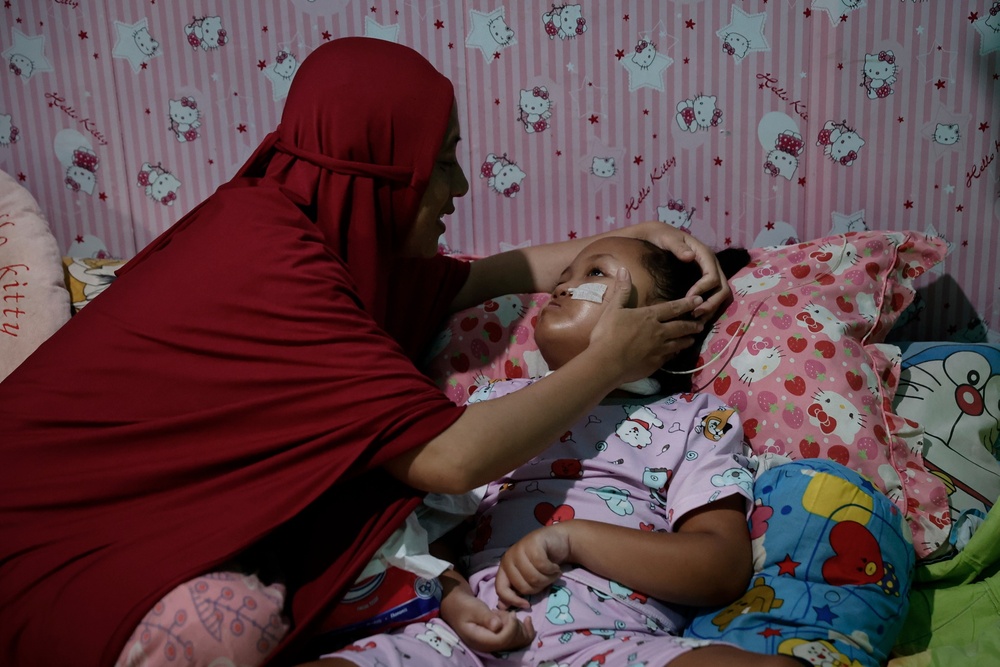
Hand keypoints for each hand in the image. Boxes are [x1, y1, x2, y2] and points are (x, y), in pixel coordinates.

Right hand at [440, 584, 534, 652]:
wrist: (457, 606)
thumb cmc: (464, 606)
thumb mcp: (474, 609)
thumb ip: (486, 617)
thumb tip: (498, 627)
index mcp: (480, 641)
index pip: (503, 640)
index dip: (512, 627)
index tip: (511, 613)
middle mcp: (489, 647)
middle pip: (513, 643)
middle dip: (516, 626)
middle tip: (508, 613)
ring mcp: (494, 645)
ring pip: (518, 642)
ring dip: (519, 627)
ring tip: (509, 615)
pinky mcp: (498, 640)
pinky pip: (516, 639)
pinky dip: (522, 629)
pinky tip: (523, 619)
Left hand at [495, 525, 570, 609]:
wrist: (558, 540)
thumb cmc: (543, 561)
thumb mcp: (528, 578)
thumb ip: (516, 590)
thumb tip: (502, 607)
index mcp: (505, 568)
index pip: (501, 589)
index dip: (513, 600)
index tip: (527, 604)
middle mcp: (509, 558)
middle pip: (523, 587)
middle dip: (539, 587)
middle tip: (546, 578)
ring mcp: (519, 549)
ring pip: (534, 577)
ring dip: (548, 578)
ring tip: (552, 572)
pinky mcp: (532, 543)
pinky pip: (542, 566)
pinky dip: (553, 570)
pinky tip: (555, 566)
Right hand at [588, 268, 703, 383]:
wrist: (606, 362)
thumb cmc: (608, 333)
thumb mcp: (613, 309)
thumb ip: (622, 290)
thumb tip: (624, 269)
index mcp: (649, 316)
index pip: (673, 308)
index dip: (687, 303)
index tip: (699, 300)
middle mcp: (659, 332)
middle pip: (680, 327)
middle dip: (692, 324)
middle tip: (701, 323)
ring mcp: (659, 349)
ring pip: (678, 343)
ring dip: (687, 340)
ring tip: (693, 338)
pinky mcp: (655, 364)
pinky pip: (670, 357)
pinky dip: (675, 354)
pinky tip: (677, 354)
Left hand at [624, 221, 731, 319]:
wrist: (660, 235)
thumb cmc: (663, 236)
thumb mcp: (668, 239)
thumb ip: (677, 247)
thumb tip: (690, 257)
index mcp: (705, 255)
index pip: (712, 276)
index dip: (703, 289)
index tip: (687, 298)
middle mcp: (712, 266)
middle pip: (722, 289)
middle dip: (711, 304)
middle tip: (694, 314)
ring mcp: (710, 274)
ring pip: (720, 296)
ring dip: (710, 309)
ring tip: (695, 320)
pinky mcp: (705, 282)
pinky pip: (712, 297)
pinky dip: (707, 309)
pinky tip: (693, 317)